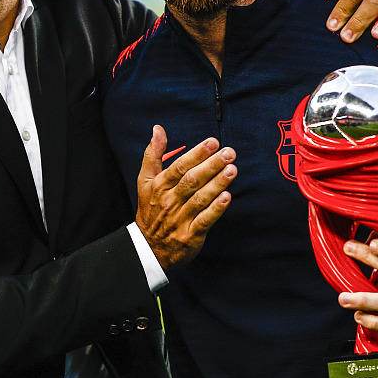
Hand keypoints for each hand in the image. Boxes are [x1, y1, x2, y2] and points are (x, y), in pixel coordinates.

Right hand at [135, 125, 234, 270]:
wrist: (148, 248)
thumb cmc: (150, 209)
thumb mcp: (145, 181)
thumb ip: (153, 154)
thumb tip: (158, 129)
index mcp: (159, 186)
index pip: (179, 167)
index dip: (197, 154)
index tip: (213, 142)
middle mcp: (169, 201)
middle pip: (191, 181)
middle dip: (211, 165)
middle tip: (229, 153)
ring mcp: (180, 219)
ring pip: (200, 199)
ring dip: (217, 184)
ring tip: (232, 170)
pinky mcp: (190, 235)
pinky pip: (204, 221)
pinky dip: (216, 209)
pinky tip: (227, 197)